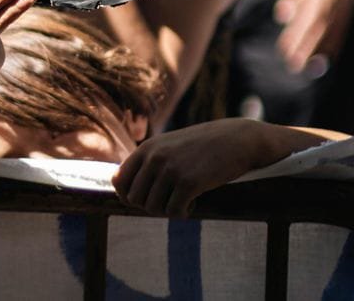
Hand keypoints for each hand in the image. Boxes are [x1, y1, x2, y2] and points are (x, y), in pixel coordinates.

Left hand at [113, 119, 284, 216]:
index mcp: (147, 148)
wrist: (235, 139)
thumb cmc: (201, 146)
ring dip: (168, 209)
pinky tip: (195, 202)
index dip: (129, 196)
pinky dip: (184, 213)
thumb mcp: (168, 146)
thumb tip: (125, 192)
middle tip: (169, 200)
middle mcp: (155, 157)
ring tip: (183, 199)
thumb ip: (148, 163)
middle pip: (135, 199)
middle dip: (150, 205)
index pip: (119, 181)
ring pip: (153, 208)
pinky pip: (174, 212)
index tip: (147, 198)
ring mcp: (171, 169)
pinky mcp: (189, 182)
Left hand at [274, 0, 353, 73]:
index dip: (293, 40)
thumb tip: (281, 17)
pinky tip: (326, 59)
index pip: (301, 27)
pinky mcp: (344, 23)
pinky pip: (338, 40)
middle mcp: (327, 15)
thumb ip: (289, 1)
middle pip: (313, 37)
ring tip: (309, 68)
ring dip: (318, 55)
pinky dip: (332, 50)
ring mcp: (337, 20)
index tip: (285, 51)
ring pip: (326, 41)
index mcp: (314, 5)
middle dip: (304, 52)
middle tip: (294, 66)